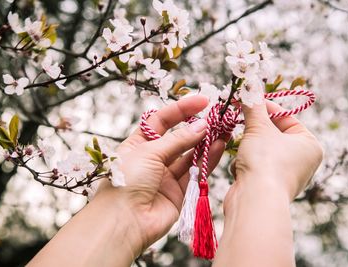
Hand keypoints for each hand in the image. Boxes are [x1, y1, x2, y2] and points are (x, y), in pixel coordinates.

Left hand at [96, 95, 225, 256]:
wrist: (123, 222)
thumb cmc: (126, 181)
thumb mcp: (149, 152)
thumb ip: (178, 140)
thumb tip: (201, 125)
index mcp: (137, 145)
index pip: (161, 121)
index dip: (180, 110)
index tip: (202, 101)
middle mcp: (152, 159)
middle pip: (178, 138)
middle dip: (197, 126)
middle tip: (217, 116)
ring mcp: (165, 176)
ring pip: (189, 155)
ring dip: (206, 142)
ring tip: (224, 128)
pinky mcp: (178, 193)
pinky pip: (195, 172)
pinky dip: (207, 159)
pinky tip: (219, 146)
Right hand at [227, 100, 322, 205]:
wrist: (255, 200)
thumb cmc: (265, 162)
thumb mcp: (258, 127)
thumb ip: (253, 106)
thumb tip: (249, 85)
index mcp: (309, 144)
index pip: (286, 117)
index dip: (264, 107)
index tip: (246, 99)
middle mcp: (301, 161)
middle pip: (271, 133)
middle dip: (252, 129)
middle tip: (237, 117)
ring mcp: (285, 175)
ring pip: (259, 149)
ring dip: (246, 147)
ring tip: (242, 150)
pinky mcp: (267, 186)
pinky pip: (254, 165)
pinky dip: (245, 164)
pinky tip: (242, 170)